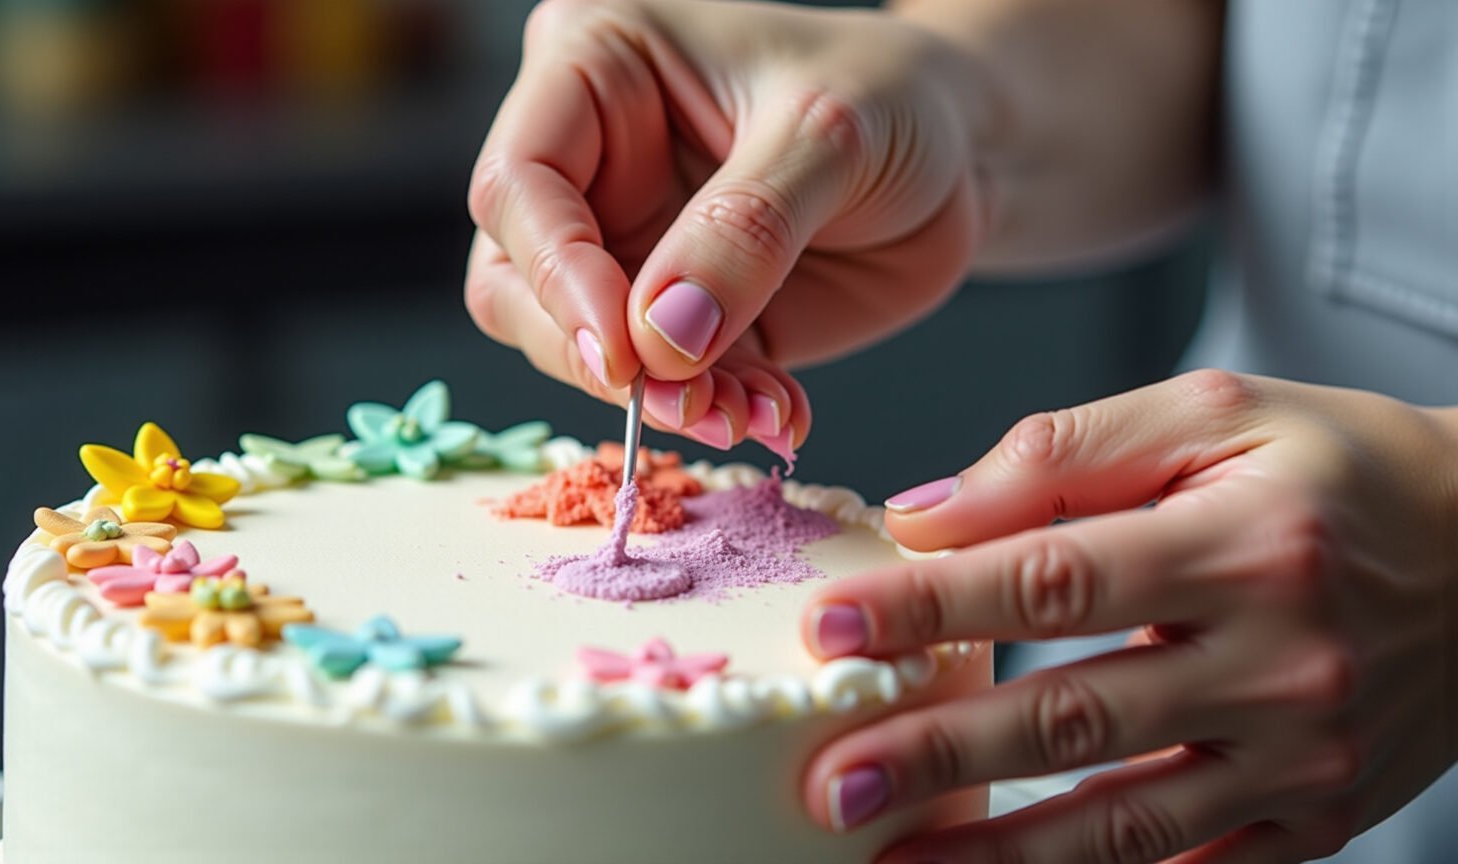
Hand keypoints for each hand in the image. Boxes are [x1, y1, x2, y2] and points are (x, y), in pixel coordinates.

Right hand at [465, 0, 986, 451]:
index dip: (556, 275)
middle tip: (685, 402)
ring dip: (656, 401)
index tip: (624, 353)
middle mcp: (590, 158)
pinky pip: (659, 386)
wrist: (967, 151)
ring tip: (749, 414)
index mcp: (594, 65)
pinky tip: (779, 412)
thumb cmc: (897, 96)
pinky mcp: (674, 315)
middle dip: (596, 357)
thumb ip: (744, 230)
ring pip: (576, 347)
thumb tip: (660, 339)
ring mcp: (627, 242)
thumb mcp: (830, 134)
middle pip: (518, 279)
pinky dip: (713, 411)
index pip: (519, 183)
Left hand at [799, 370, 1457, 862]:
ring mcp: (1302, 756)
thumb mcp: (1216, 413)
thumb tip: (926, 514)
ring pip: (1124, 822)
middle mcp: (1278, 661)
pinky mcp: (1318, 815)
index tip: (830, 627)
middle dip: (937, 757)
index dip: (930, 608)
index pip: (1051, 578)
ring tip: (891, 860)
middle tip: (831, 783)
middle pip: (1073, 718)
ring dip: (998, 852)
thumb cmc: (1344, 469)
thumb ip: (1065, 451)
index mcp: (1243, 544)